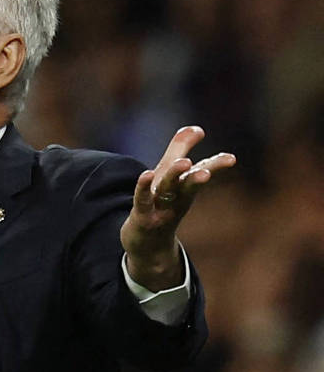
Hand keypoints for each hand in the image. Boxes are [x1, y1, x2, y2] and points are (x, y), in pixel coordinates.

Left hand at [120, 126, 235, 290]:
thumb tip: (197, 128)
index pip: (202, 173)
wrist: (147, 243)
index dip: (216, 165)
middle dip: (199, 175)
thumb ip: (181, 149)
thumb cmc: (161, 203)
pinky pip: (142, 200)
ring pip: (168, 191)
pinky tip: (146, 174)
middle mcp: (177, 199)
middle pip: (189, 184)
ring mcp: (160, 209)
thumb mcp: (170, 175)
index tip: (231, 158)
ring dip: (176, 177)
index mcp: (186, 188)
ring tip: (185, 163)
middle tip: (207, 170)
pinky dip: (144, 188)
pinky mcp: (141, 216)